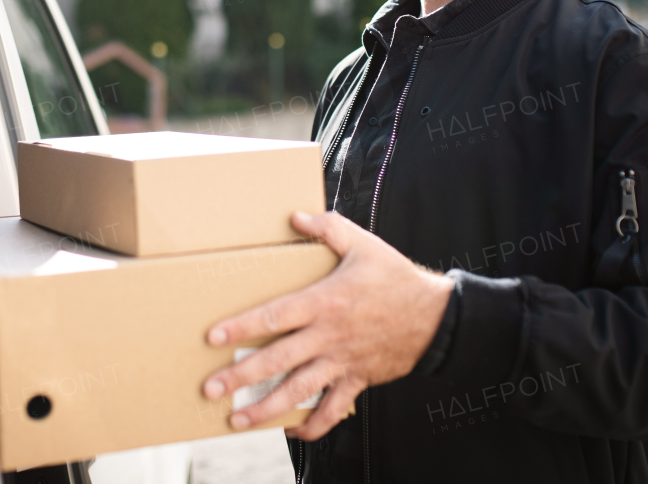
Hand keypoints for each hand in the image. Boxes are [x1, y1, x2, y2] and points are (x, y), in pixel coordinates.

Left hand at [201, 210, 452, 440]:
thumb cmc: (396, 277)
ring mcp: (342, 362)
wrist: (437, 316)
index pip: (275, 316)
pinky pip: (332, 409)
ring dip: (266, 408)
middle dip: (242, 376)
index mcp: (325, 302)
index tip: (213, 337)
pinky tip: (290, 431)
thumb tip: (295, 217)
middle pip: (278, 360)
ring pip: (299, 391)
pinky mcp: (357, 379)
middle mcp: (329, 336)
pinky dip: (313, 425)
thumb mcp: (363, 244)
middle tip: (211, 389)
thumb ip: (328, 229)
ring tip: (237, 419)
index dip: (242, 327)